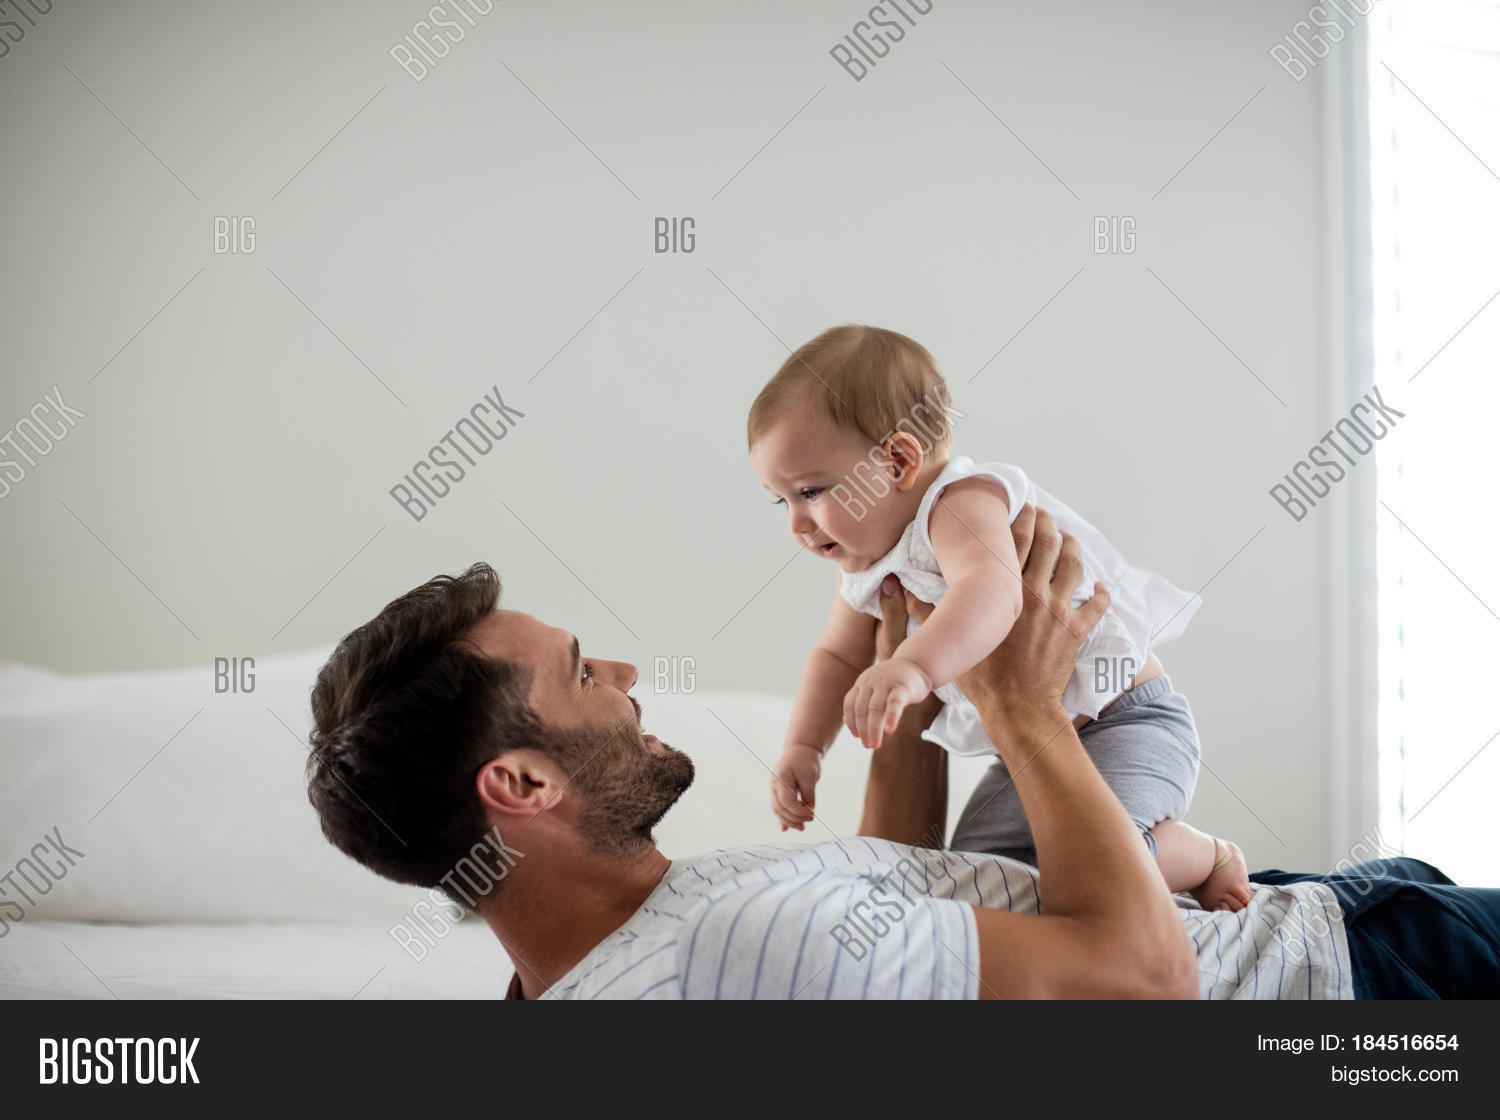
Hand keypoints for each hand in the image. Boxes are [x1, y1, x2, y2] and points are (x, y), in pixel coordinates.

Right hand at [771, 743, 820, 830]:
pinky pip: (779, 807)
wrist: (800, 749)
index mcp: (781, 778)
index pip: (786, 801)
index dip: (799, 811)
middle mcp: (774, 784)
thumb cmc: (806, 760)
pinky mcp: (778, 792)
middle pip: (780, 807)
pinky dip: (783, 818)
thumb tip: (809, 811)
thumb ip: (808, 794)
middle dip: (794, 818)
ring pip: (778, 809)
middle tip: (811, 819)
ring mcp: (774, 788)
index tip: (812, 813)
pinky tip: (786, 829)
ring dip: (789, 820)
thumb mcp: (810, 776)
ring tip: (802, 828)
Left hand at [844, 656, 933, 749]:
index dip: (851, 721)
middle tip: (868, 745)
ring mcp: (886, 683)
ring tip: (875, 744)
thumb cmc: (894, 681)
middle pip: (861, 708)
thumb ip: (862, 703)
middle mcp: (871, 682)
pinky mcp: (902, 686)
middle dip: (862, 729)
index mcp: (862, 683)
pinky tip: (889, 730)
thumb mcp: (874, 690)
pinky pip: (894, 703)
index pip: (850, 704)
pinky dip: (890, 717)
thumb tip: (845, 721)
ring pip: (875, 708)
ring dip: (873, 728)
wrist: (916, 664)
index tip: (857, 736)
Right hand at [905, 504, 1108, 718]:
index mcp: (1004, 590)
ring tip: (1070, 538)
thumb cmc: (983, 677)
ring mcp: (1059, 610)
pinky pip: (1097, 605)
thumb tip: (900, 590)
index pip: (1015, 541)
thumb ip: (925, 612)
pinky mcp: (1076, 630)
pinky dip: (1102, 593)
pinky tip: (1102, 587)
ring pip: (1074, 565)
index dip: (1020, 518)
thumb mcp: (952, 639)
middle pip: (1048, 543)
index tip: (1022, 507)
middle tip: (1045, 514)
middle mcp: (1034, 593)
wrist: (1018, 707)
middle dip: (1048, 523)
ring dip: (1074, 546)